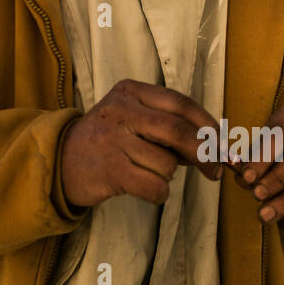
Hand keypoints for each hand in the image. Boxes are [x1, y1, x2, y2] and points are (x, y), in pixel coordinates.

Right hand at [60, 79, 223, 209]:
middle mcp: (121, 111)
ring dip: (167, 175)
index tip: (222, 144)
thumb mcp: (131, 117)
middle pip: (179, 132)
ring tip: (146, 171)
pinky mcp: (110, 170)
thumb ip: (166, 124)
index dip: (207, 125)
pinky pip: (155, 187)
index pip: (180, 104)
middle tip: (214, 171)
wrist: (61, 160)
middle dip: (204, 154)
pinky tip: (143, 186)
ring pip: (167, 164)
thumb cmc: (107, 139)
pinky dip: (158, 193)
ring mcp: (113, 140)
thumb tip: (213, 146)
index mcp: (130, 91)